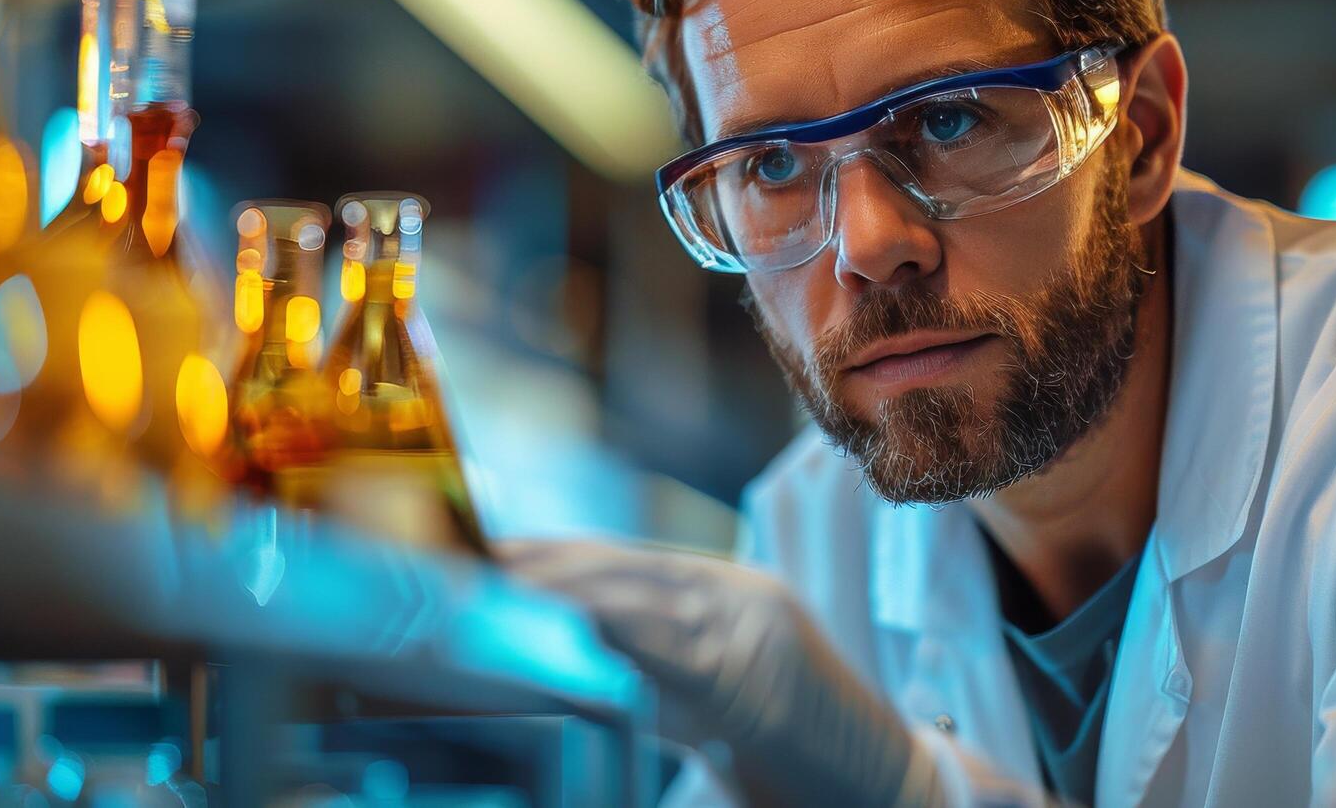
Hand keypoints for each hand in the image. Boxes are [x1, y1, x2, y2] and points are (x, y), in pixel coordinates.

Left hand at [501, 539, 945, 806]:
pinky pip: (670, 645)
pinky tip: (556, 631)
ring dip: (551, 591)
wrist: (891, 790)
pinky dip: (609, 633)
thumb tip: (553, 661)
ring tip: (478, 591)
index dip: (537, 553)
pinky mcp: (761, 670)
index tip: (462, 551)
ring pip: (634, 594)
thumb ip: (646, 673)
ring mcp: (754, 624)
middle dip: (528, 563)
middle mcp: (737, 595)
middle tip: (444, 561)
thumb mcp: (709, 703)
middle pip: (614, 565)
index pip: (613, 562)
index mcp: (723, 595)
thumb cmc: (796, 760)